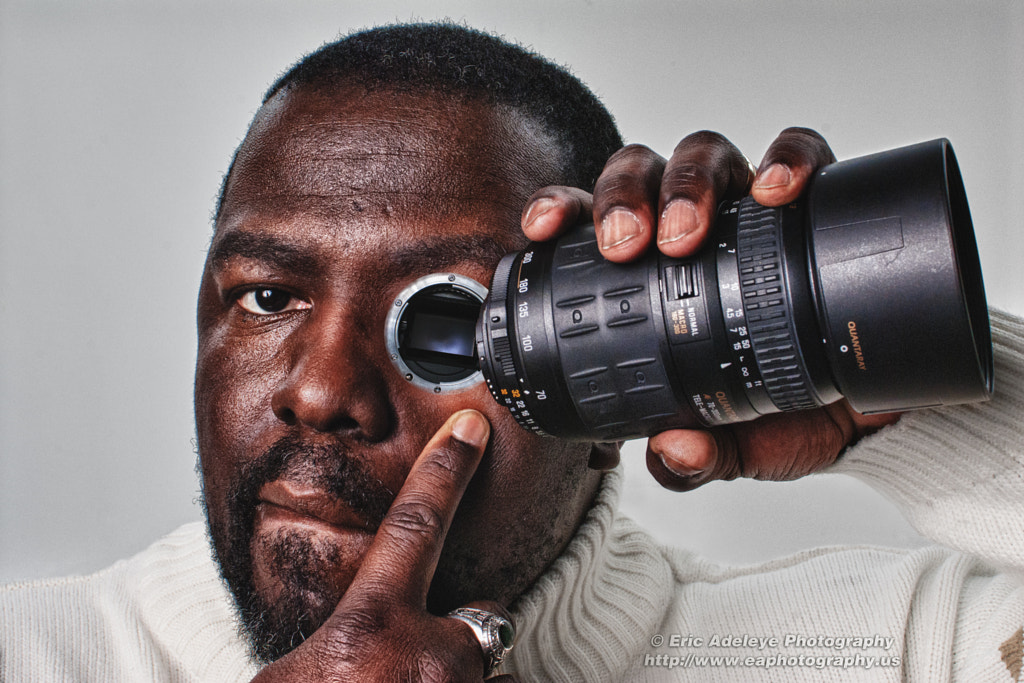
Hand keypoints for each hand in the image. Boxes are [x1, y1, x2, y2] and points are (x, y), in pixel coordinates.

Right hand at [251, 410, 518, 681]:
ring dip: (455, 680)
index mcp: (368, 629)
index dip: (446, 470)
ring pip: (488, 671)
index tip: (471, 430)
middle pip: (480, 618)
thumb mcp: (287, 677)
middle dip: (459, 636)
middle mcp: (427, 659)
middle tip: (413, 671)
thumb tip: (349, 644)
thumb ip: (334, 641)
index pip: (415, 525)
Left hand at [521, 128, 899, 488]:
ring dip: (688, 183)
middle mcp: (694, 228)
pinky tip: (775, 192)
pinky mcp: (816, 201)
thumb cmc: (791, 410)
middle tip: (626, 247)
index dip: (560, 210)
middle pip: (641, 174)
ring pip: (705, 155)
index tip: (541, 229)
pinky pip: (800, 152)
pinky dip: (786, 161)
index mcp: (651, 271)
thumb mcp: (736, 443)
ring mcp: (751, 209)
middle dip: (624, 199)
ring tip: (688, 232)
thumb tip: (670, 454)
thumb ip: (695, 457)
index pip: (590, 222)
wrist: (874, 410)